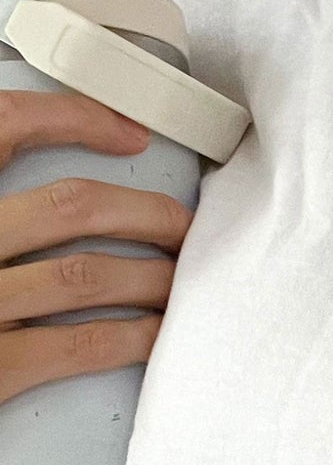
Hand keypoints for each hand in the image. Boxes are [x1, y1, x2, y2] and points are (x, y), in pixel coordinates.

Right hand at [0, 88, 191, 405]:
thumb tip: (60, 196)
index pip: (2, 127)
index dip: (74, 120)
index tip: (127, 133)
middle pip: (71, 207)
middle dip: (146, 213)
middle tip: (182, 224)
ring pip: (89, 275)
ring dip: (152, 275)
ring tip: (183, 277)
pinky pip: (82, 344)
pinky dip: (134, 335)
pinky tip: (159, 330)